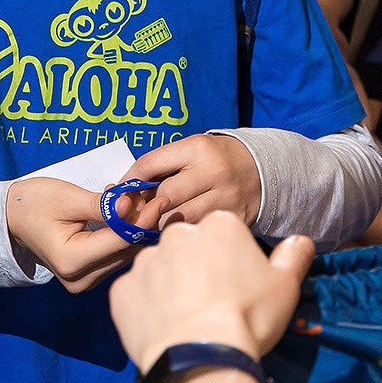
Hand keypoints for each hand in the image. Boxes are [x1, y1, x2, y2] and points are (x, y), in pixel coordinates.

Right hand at [6, 177, 160, 293]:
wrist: (12, 218)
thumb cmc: (35, 203)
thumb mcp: (68, 198)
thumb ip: (102, 205)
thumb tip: (132, 205)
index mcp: (72, 261)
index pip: (119, 241)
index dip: (143, 219)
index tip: (160, 199)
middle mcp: (80, 279)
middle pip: (124, 251)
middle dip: (140, 222)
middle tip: (149, 195)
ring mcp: (84, 281)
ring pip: (123, 254)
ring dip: (133, 227)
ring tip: (136, 200)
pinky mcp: (88, 276)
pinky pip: (114, 255)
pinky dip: (122, 234)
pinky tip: (122, 213)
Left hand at [109, 212, 311, 371]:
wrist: (202, 356)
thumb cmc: (247, 316)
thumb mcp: (285, 286)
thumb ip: (293, 256)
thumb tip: (301, 241)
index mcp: (218, 226)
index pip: (222, 234)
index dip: (229, 260)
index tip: (234, 285)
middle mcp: (176, 235)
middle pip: (186, 247)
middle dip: (195, 268)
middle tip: (209, 301)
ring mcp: (145, 261)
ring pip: (158, 269)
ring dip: (168, 287)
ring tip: (185, 319)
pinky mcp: (121, 290)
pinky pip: (135, 295)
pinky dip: (145, 308)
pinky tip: (162, 328)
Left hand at [125, 133, 262, 225]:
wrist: (262, 170)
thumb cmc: (215, 159)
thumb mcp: (190, 150)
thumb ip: (162, 166)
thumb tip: (125, 190)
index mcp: (197, 148)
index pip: (150, 164)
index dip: (129, 181)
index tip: (119, 192)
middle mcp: (213, 171)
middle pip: (164, 197)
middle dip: (144, 208)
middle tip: (134, 214)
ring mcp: (226, 198)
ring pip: (179, 220)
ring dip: (161, 225)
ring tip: (152, 226)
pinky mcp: (234, 219)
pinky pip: (197, 232)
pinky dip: (182, 235)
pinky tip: (176, 234)